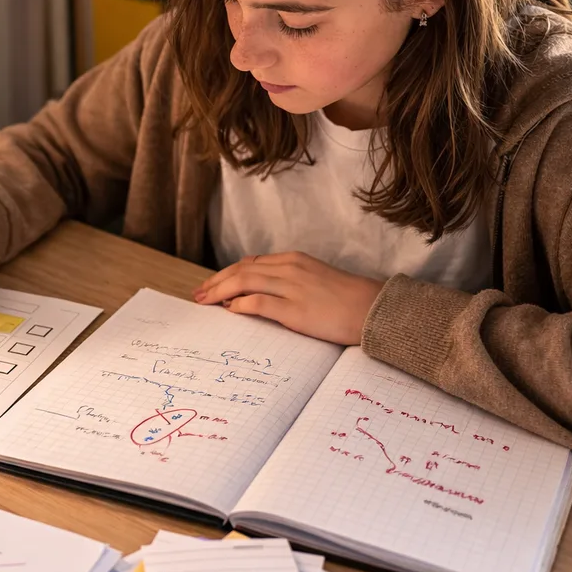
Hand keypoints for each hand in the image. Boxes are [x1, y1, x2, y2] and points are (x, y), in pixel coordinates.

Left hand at [192, 251, 384, 344]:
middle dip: (215, 282)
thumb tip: (258, 293)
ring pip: (244, 282)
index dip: (226, 274)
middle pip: (241, 271)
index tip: (211, 285)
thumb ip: (288, 281)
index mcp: (294, 261)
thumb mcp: (314, 280)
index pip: (250, 264)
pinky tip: (229, 310)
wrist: (373, 309)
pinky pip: (258, 303)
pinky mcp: (295, 309)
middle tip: (198, 295)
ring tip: (204, 302)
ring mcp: (292, 288)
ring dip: (219, 292)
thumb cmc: (346, 300)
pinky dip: (239, 305)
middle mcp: (289, 269)